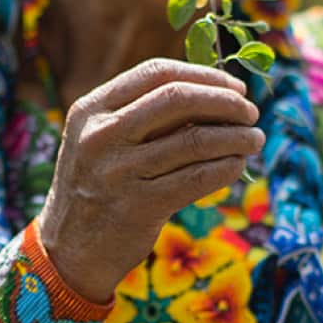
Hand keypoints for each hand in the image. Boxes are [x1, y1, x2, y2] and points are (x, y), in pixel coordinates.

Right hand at [36, 59, 263, 302]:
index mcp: (91, 108)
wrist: (68, 250)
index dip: (203, 75)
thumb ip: (141, 113)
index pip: (156, 72)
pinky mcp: (139, 206)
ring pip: (195, 140)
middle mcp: (101, 135)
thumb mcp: (101, 138)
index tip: (234, 86)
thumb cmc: (97, 184)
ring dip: (236, 137)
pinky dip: (226, 168)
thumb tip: (213, 91)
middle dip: (225, 102)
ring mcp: (119, 171)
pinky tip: (237, 165)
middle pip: (178, 99)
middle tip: (250, 112)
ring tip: (254, 139)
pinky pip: (197, 178)